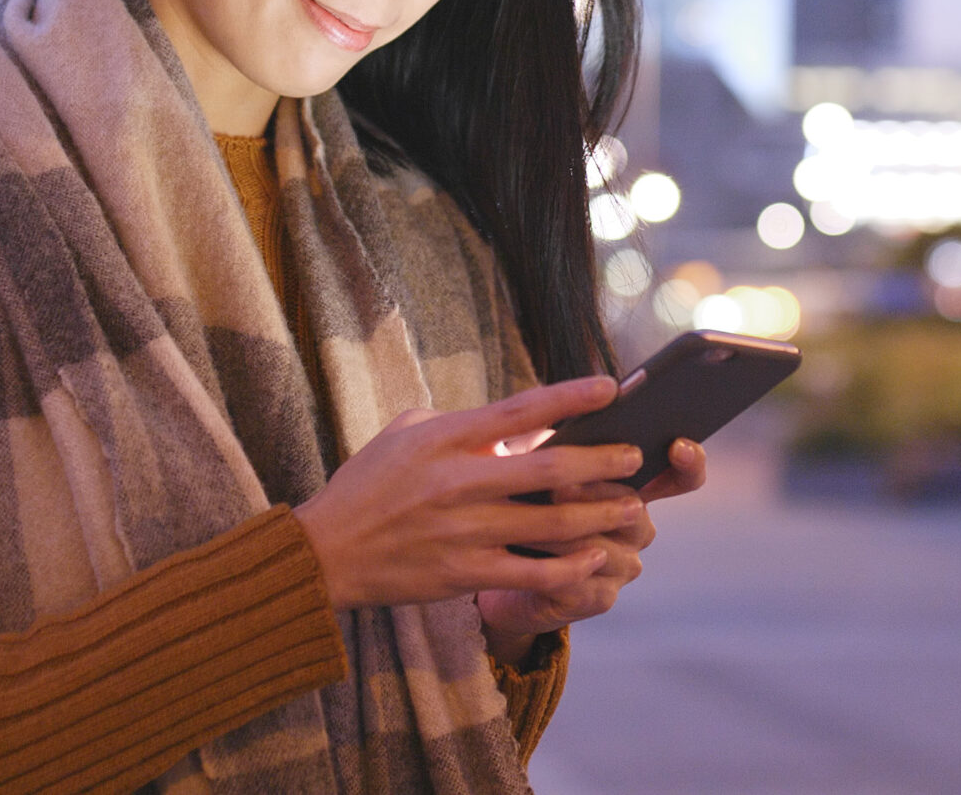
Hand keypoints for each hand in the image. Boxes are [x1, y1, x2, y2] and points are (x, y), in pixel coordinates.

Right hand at [290, 377, 647, 611]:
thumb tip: (506, 421)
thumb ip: (458, 423)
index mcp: (447, 438)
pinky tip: (593, 557)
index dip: (572, 397)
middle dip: (603, 461)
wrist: (325, 553)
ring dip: (598, 514)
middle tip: (635, 457)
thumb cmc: (366, 486)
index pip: (522, 410)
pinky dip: (568, 566)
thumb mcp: (404, 433)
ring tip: (630, 507)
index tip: (613, 387)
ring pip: (551, 522)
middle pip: (551, 467)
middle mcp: (460, 481)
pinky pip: (530, 571)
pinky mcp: (463, 573)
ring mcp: (464, 530)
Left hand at [476, 436, 708, 660]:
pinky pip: (582, 583)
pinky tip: (527, 553)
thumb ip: (565, 447)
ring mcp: (622, 566)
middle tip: (560, 485)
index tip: (676, 446)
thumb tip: (570, 417)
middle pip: (634, 510)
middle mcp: (638, 528)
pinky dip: (551, 566)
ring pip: (604, 548)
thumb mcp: (543, 467)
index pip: (682, 476)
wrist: (503, 566)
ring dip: (562, 532)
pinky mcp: (599, 598)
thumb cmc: (526, 504)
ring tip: (529, 517)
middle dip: (595, 495)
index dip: (689, 461)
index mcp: (634, 489)